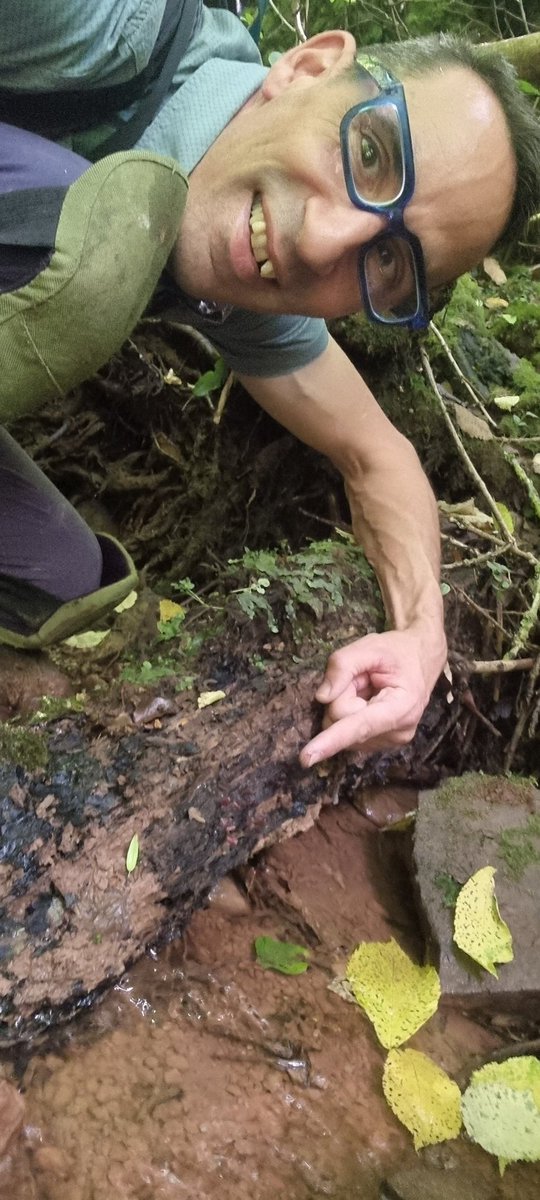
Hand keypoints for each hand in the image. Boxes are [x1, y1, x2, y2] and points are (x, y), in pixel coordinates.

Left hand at [299, 629, 445, 766]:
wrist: (420, 659)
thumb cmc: (396, 651)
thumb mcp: (370, 646)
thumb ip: (344, 665)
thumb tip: (323, 697)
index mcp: (402, 706)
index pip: (360, 725)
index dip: (332, 740)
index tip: (307, 758)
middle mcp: (398, 732)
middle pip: (341, 722)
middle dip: (341, 696)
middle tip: (361, 678)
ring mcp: (389, 742)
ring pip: (339, 728)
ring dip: (345, 703)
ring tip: (367, 687)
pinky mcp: (379, 744)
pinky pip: (345, 733)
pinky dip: (349, 713)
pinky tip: (367, 700)